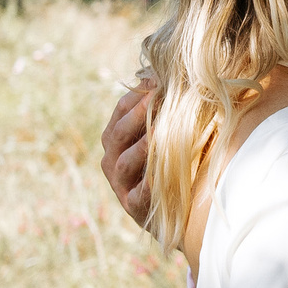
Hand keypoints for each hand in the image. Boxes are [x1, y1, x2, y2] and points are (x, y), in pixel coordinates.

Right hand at [99, 78, 155, 229]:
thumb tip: (167, 73)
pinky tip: (162, 174)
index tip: (159, 81)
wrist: (175, 214)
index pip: (121, 111)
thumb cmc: (170, 165)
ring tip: (161, 132)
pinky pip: (140, 194)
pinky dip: (149, 184)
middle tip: (159, 98)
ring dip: (143, 145)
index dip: (138, 95)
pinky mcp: (134, 207)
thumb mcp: (164, 135)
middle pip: (119, 133)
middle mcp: (112, 160)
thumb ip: (162, 109)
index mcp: (116, 139)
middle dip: (139, 114)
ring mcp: (121, 185)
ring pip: (125, 162)